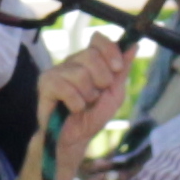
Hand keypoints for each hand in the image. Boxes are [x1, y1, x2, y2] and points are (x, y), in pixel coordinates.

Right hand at [31, 37, 133, 157]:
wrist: (75, 139)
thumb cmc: (93, 116)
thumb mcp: (115, 93)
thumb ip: (122, 70)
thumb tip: (134, 45)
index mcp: (88, 60)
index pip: (98, 40)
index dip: (110, 51)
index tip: (117, 69)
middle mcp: (71, 62)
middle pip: (91, 55)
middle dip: (102, 79)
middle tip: (97, 95)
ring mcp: (56, 71)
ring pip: (80, 73)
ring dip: (88, 95)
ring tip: (84, 104)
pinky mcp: (45, 84)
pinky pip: (66, 88)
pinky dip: (75, 104)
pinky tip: (72, 109)